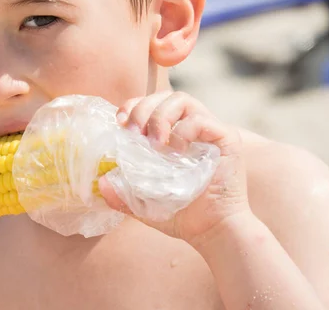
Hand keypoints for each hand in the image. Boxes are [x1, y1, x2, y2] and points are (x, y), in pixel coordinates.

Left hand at [99, 91, 251, 245]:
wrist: (212, 232)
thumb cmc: (181, 215)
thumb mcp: (143, 203)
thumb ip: (122, 193)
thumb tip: (101, 183)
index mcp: (172, 134)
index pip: (150, 104)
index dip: (133, 106)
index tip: (120, 123)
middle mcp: (192, 127)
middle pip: (164, 96)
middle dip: (142, 109)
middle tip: (134, 133)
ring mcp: (210, 131)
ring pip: (182, 99)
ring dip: (160, 117)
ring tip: (155, 143)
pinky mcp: (227, 138)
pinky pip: (201, 119)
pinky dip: (183, 132)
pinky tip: (177, 153)